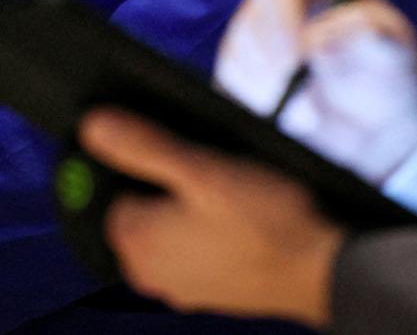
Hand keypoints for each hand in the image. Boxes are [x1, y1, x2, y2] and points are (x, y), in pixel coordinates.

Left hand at [79, 108, 343, 326]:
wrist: (325, 271)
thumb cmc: (266, 220)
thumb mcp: (202, 169)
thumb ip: (143, 147)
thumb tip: (91, 126)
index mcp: (134, 243)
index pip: (109, 185)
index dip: (139, 158)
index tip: (176, 145)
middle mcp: (148, 273)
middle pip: (140, 206)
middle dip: (165, 182)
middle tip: (208, 165)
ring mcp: (181, 286)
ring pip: (170, 226)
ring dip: (189, 204)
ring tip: (229, 186)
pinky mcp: (211, 291)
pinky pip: (195, 247)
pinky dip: (209, 229)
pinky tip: (241, 215)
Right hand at [215, 0, 416, 181]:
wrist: (375, 113)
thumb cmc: (388, 70)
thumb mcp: (396, 48)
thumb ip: (367, 33)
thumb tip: (318, 40)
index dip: (282, 24)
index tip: (297, 65)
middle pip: (250, 24)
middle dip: (276, 70)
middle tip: (308, 111)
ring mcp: (252, 27)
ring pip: (238, 58)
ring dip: (272, 94)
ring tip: (317, 114)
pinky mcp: (239, 62)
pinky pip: (232, 84)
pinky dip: (258, 105)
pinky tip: (294, 115)